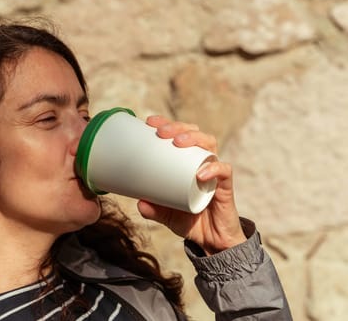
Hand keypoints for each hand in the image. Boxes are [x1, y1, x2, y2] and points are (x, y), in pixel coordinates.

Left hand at [137, 116, 245, 254]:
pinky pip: (224, 171)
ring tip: (178, 143)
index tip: (150, 122)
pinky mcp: (225, 187)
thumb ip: (154, 210)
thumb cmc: (190, 221)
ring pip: (210, 144)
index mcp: (187, 163)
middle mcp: (202, 163)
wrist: (211, 242)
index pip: (180, 135)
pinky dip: (214, 168)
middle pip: (195, 133)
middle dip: (178, 127)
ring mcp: (214, 173)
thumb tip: (138, 202)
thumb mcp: (166, 216)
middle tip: (161, 132)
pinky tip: (200, 173)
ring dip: (194, 138)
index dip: (167, 124)